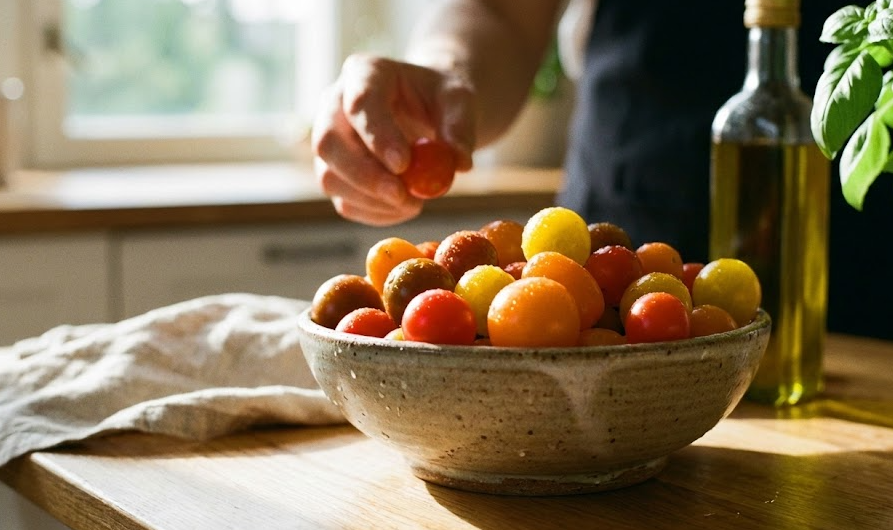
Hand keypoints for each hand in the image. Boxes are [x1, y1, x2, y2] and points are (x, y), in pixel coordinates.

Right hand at [311, 53, 474, 225]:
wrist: (429, 112)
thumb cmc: (441, 100)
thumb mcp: (460, 102)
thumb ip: (460, 128)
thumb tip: (459, 162)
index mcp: (364, 73)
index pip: (360, 102)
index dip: (377, 135)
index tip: (404, 165)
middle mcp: (333, 105)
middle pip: (329, 142)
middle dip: (365, 176)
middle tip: (403, 196)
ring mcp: (329, 142)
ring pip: (330, 177)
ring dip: (372, 200)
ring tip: (415, 201)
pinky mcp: (334, 174)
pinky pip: (344, 202)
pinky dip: (375, 213)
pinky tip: (404, 208)